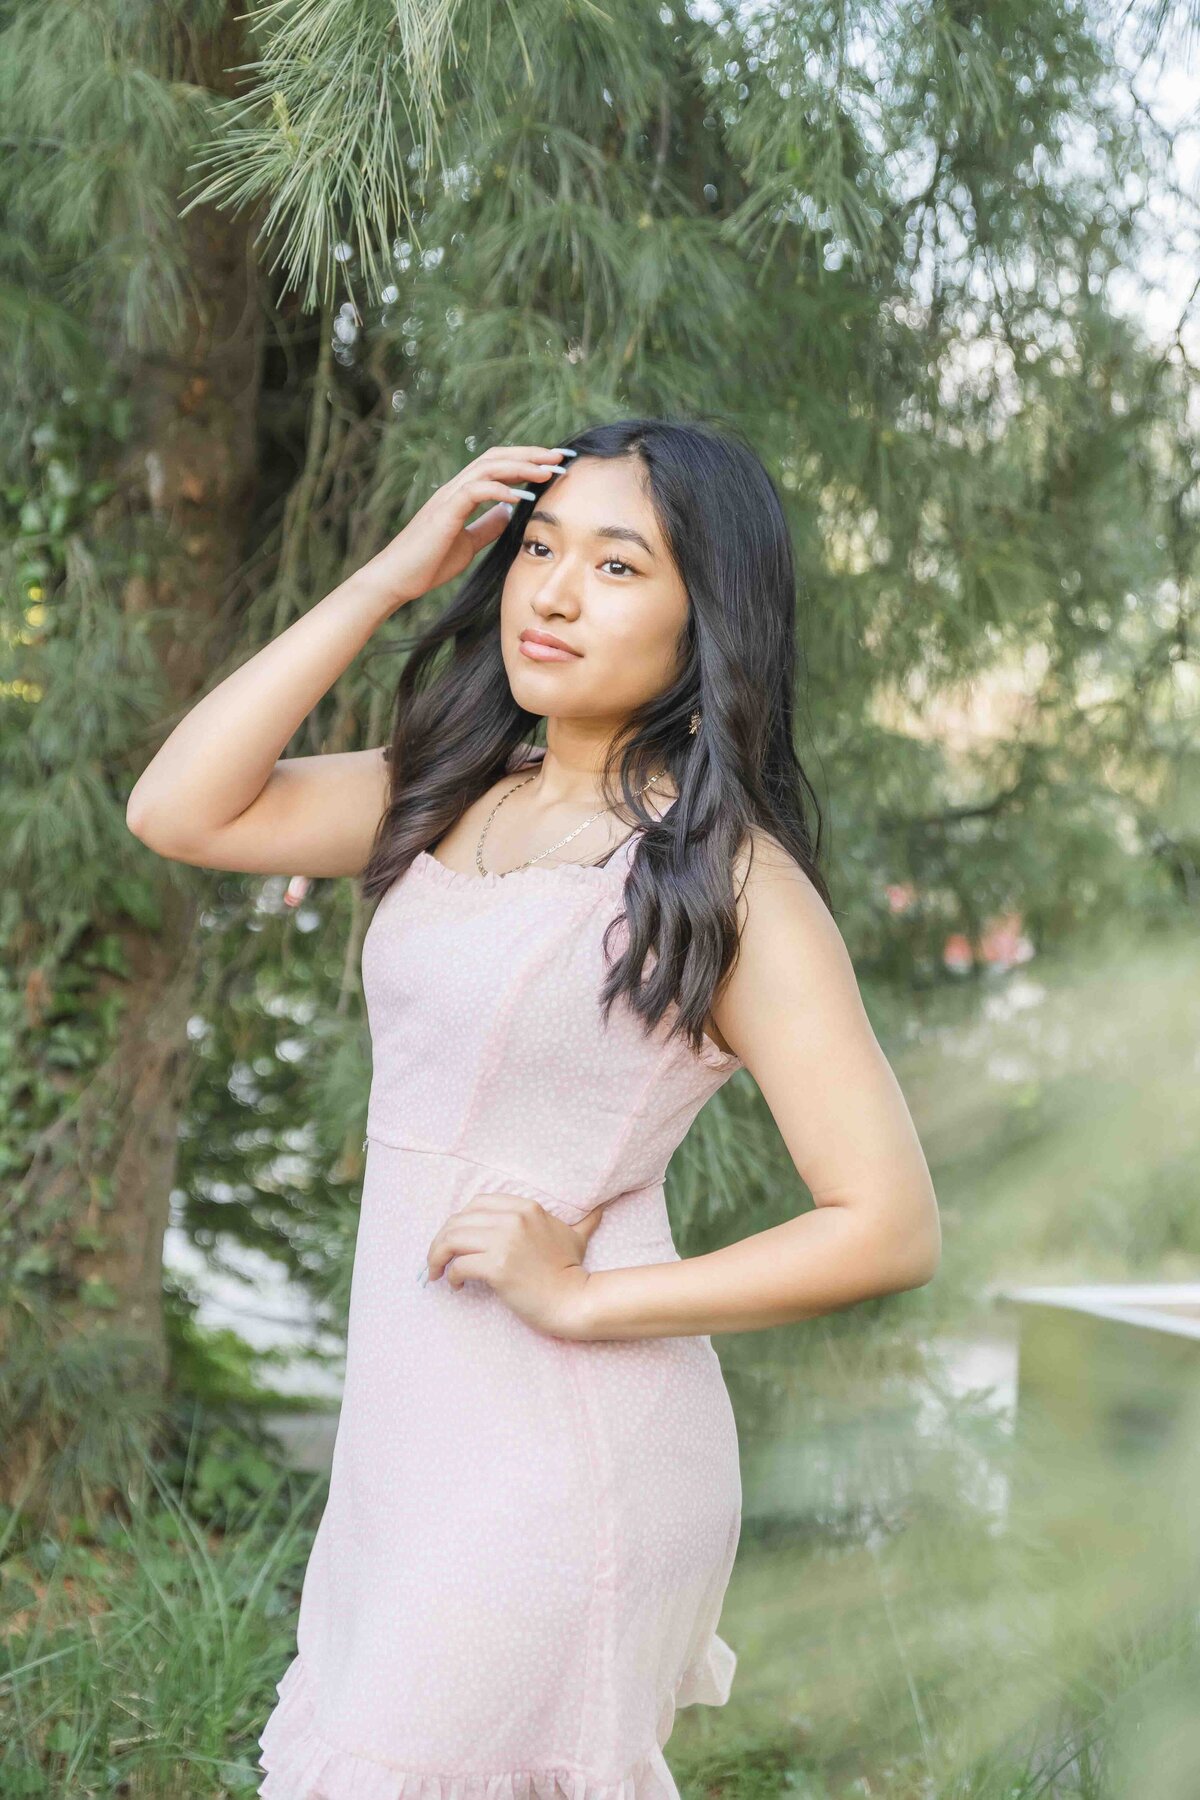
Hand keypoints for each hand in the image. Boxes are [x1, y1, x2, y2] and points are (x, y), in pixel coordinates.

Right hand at [358, 444, 576, 612]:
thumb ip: (487, 526)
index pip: (497, 467)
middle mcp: (454, 489)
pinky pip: (475, 491)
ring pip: (488, 467)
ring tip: (548, 470)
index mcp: (460, 495)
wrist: (395, 579)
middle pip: (496, 457)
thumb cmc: (428, 565)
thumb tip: (508, 511)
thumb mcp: (469, 544)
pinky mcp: (444, 512)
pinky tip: (520, 494)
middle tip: (561, 457)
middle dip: (530, 454)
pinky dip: (499, 488)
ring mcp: (448, 498)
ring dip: (521, 466)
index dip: (526, 462)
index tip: (554, 465)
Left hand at [423, 1192, 604, 1338]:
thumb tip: (601, 1209)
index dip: (460, 1220)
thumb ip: (584, 1220)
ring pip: (452, 1239)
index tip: (456, 1239)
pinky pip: (458, 1265)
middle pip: (458, 1220)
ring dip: (437, 1256)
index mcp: (526, 1207)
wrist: (574, 1300)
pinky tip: (457, 1286)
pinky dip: (451, 1276)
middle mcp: (514, 1219)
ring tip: (438, 1272)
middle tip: (439, 1259)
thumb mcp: (576, 1237)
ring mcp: (505, 1242)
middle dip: (441, 1240)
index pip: (477, 1203)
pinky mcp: (497, 1267)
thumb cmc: (571, 1271)